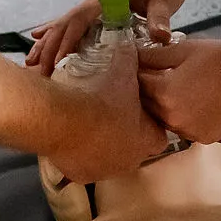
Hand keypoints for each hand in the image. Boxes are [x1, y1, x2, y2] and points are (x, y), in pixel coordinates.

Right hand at [26, 0, 198, 75]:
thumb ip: (160, 18)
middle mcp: (95, 0)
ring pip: (64, 24)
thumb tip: (162, 37)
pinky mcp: (99, 9)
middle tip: (35, 71)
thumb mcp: (164, 0)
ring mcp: (94, 4)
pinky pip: (72, 23)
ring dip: (47, 42)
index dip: (67, 40)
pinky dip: (56, 32)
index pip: (80, 20)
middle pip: (65, 24)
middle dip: (49, 47)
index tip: (56, 61)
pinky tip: (38, 38)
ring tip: (29, 62)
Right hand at [48, 36, 169, 180]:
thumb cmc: (98, 96)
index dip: (150, 124)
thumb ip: (130, 58)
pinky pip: (86, 165)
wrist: (61, 118)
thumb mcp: (120, 69)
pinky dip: (81, 153)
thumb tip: (133, 44)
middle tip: (112, 114)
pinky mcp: (82, 176)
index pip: (159, 137)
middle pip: (134, 149)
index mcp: (145, 139)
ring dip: (104, 145)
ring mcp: (105, 171)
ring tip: (89, 122)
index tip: (139, 112)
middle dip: (127, 135)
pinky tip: (74, 135)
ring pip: (109, 159)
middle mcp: (129, 161)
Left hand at [138, 37, 220, 143]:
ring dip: (166, 107)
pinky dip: (185, 118)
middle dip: (151, 90)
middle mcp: (171, 117)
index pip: (138, 83)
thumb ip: (155, 55)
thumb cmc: (220, 60)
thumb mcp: (184, 50)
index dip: (140, 72)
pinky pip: (184, 128)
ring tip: (182, 90)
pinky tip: (195, 103)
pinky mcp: (202, 138)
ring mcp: (187, 131)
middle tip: (162, 76)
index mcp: (163, 93)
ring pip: (165, 119)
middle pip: (148, 104)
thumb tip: (136, 56)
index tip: (145, 66)